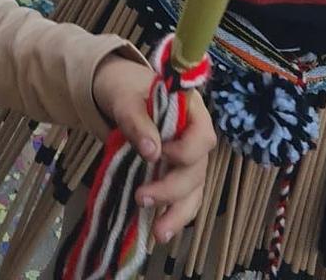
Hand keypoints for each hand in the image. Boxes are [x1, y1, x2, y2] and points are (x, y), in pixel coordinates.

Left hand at [91, 54, 215, 247]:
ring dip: (177, 215)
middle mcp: (196, 140)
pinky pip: (182, 199)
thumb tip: (151, 152)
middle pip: (197, 171)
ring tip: (158, 234)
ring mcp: (188, 161)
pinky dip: (171, 214)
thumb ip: (137, 120)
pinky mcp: (176, 175)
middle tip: (143, 198)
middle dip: (172, 190)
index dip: (185, 152)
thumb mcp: (126, 98)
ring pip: (193, 192)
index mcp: (193, 113)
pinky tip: (157, 230)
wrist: (122, 93)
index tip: (159, 154)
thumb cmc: (128, 91)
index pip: (203, 137)